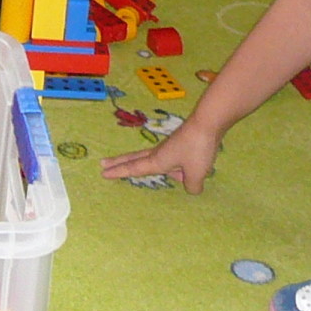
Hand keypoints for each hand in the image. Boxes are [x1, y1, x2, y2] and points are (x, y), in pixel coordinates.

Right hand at [100, 120, 221, 193]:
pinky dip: (167, 164)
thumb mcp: (196, 174)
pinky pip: (168, 158)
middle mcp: (159, 153)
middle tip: (103, 163)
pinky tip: (182, 167)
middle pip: (134, 158)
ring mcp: (168, 147)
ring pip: (149, 158)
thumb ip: (192, 186)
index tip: (103, 173)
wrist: (208, 123)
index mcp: (157, 161)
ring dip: (138, 161)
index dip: (118, 172)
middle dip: (119, 162)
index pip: (133, 169)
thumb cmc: (197, 149)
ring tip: (132, 165)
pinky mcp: (178, 144)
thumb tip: (191, 187)